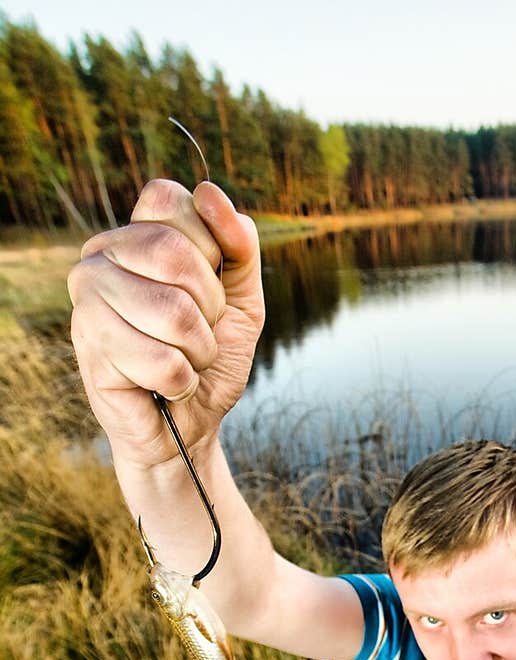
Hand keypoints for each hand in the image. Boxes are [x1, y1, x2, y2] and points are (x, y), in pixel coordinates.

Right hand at [68, 179, 264, 472]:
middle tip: (200, 333)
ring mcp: (87, 300)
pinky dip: (181, 381)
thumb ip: (240, 246)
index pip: (169, 199)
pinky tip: (164, 385)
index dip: (209, 247)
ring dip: (199, 350)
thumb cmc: (209, 362)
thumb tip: (210, 193)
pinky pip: (163, 360)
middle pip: (173, 252)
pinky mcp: (89, 348)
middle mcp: (100, 256)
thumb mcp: (242, 300)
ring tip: (184, 361)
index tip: (210, 287)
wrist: (187, 425)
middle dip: (209, 306)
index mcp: (134, 235)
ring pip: (172, 311)